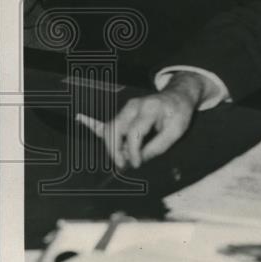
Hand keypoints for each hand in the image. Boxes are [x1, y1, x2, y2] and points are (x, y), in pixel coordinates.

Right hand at [77, 71, 206, 168]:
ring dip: (112, 145)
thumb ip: (158, 146)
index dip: (133, 152)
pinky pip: (108, 121)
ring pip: (110, 127)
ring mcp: (127, 108)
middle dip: (114, 149)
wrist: (178, 96)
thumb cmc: (179, 113)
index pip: (134, 132)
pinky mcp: (124, 113)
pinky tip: (81, 119)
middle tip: (122, 165)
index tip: (136, 165)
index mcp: (149, 108)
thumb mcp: (176, 131)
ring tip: (121, 159)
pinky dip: (94, 124)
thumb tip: (139, 160)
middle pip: (115, 128)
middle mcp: (135, 106)